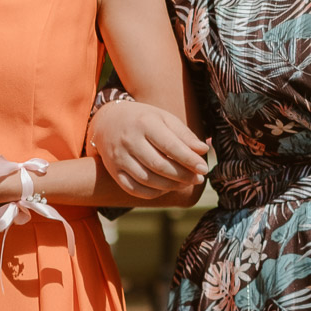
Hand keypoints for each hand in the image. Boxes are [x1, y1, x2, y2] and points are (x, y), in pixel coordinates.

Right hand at [88, 100, 209, 198]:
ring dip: (170, 186)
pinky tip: (165, 188)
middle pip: (159, 165)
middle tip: (197, 179)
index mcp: (145, 123)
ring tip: (184, 183)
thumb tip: (203, 150)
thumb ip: (184, 135)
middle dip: (182, 175)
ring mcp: (119, 157)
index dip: (189, 160)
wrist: (107, 121)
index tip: (203, 168)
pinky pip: (134, 189)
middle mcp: (129, 140)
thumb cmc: (143, 119)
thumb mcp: (164, 118)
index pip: (170, 146)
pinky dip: (153, 192)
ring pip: (148, 180)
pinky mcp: (113, 171)